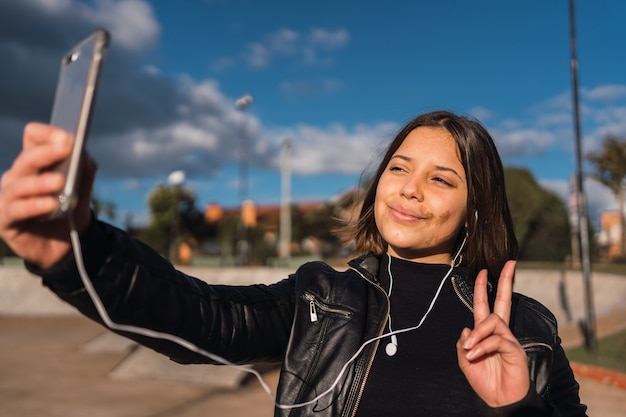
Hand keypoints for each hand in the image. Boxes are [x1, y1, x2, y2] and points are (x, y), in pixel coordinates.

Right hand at [0, 123, 95, 267]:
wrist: (67, 246)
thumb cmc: (69, 213)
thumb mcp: (82, 190)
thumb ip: (83, 171)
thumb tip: (83, 152)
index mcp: (35, 164)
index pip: (32, 138)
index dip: (47, 134)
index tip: (67, 136)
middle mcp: (17, 177)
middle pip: (26, 159)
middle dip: (47, 153)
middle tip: (66, 148)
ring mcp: (8, 198)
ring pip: (20, 184)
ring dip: (41, 182)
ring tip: (60, 181)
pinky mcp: (5, 219)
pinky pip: (17, 210)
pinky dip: (34, 206)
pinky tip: (50, 204)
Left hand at [456, 260, 529, 406]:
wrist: (499, 400)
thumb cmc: (485, 380)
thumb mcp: (465, 361)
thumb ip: (463, 344)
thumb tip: (467, 329)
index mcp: (487, 332)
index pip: (486, 306)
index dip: (484, 289)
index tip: (484, 272)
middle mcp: (500, 332)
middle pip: (504, 301)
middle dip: (505, 281)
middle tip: (509, 264)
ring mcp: (509, 339)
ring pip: (492, 321)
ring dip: (478, 335)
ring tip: (470, 352)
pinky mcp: (514, 349)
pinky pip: (496, 339)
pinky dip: (482, 346)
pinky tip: (475, 356)